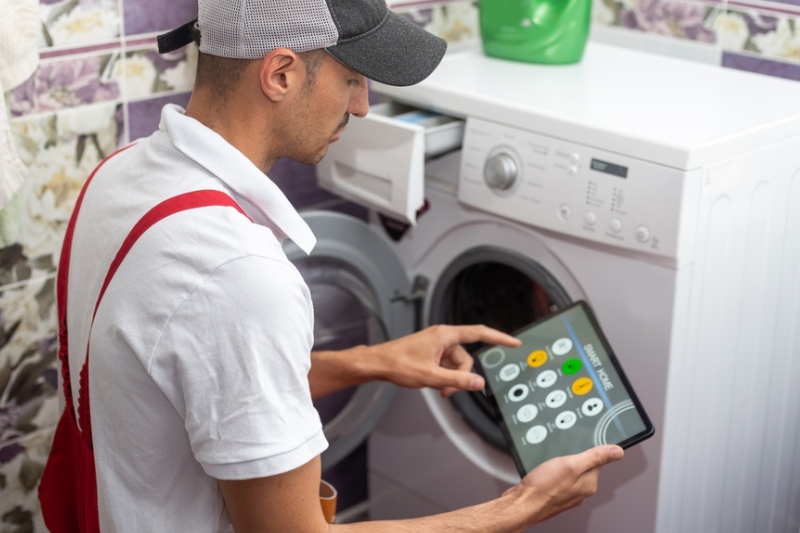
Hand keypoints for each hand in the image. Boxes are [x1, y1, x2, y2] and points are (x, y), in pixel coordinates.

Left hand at [371, 324, 520, 397]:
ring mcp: (437, 346)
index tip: (513, 343)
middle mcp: (443, 337)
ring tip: (437, 388)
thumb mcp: (431, 377)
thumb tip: (478, 383)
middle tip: (448, 390)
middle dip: (461, 376)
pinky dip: (443, 376)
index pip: (479, 333)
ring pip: (456, 365)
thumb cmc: (398, 363)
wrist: (378, 363)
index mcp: (445, 335)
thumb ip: (457, 381)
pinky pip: (447, 366)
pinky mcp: (431, 353)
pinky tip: (433, 383)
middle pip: (466, 358)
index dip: (499, 338)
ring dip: (451, 379)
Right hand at [504, 445, 623, 525]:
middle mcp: (581, 491)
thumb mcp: (570, 465)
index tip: (575, 447)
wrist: (522, 504)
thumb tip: (617, 452)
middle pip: (583, 465)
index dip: (586, 449)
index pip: (597, 460)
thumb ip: (594, 457)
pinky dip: (552, 472)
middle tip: (558, 457)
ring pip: (569, 471)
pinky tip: (544, 472)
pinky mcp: (555, 494)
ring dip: (560, 465)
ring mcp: (568, 494)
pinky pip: (558, 478)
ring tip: (549, 465)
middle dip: (571, 457)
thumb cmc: (543, 488)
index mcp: (589, 484)